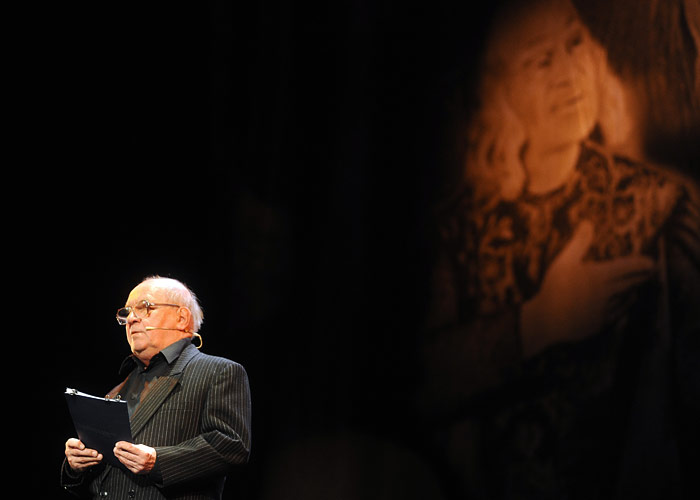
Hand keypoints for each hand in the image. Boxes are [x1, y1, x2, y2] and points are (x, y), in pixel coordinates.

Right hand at [65, 438, 102, 471]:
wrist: (74, 458)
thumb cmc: (79, 446)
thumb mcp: (79, 442)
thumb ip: (85, 440)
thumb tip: (96, 441)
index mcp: (69, 444)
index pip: (71, 443)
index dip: (77, 444)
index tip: (83, 446)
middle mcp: (69, 452)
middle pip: (78, 452)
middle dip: (88, 453)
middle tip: (96, 453)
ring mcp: (72, 460)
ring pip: (83, 459)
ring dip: (92, 459)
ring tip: (99, 457)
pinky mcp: (76, 466)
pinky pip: (85, 465)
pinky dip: (93, 462)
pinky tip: (98, 461)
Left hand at [114, 441, 156, 474]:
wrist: (157, 464)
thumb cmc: (151, 454)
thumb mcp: (146, 448)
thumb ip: (136, 447)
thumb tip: (126, 446)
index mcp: (144, 453)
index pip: (130, 448)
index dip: (123, 445)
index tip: (118, 443)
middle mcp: (141, 460)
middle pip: (126, 455)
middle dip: (119, 451)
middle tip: (115, 448)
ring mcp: (138, 466)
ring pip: (125, 461)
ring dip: (119, 456)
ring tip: (116, 452)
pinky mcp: (136, 471)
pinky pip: (127, 465)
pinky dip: (123, 461)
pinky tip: (120, 458)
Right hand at [521, 221, 655, 356]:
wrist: (547, 320)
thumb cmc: (554, 288)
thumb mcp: (564, 261)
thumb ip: (579, 243)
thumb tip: (587, 222)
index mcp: (600, 276)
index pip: (628, 267)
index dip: (642, 263)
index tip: (651, 261)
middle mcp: (607, 292)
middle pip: (631, 283)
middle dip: (642, 276)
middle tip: (650, 272)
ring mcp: (605, 309)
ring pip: (625, 298)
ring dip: (633, 290)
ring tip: (637, 286)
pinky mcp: (600, 323)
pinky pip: (618, 313)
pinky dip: (624, 306)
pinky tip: (626, 303)